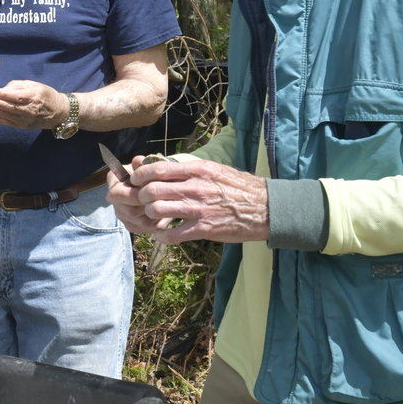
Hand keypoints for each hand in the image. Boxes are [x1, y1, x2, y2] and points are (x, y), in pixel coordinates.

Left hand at [0, 80, 68, 129]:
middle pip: (10, 107)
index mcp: (34, 97)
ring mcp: (27, 120)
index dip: (3, 94)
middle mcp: (31, 110)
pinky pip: (9, 123)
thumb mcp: (34, 85)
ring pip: (8, 116)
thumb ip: (17, 86)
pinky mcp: (23, 126)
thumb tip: (2, 90)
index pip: (17, 97)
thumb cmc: (44, 95)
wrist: (57, 112)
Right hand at [107, 155, 170, 231]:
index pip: (117, 194)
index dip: (132, 195)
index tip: (148, 192)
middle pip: (127, 210)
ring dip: (151, 216)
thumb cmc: (149, 173)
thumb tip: (138, 160)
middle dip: (145, 207)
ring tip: (163, 209)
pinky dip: (152, 224)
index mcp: (114, 181)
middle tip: (159, 203)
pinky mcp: (130, 224)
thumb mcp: (147, 166)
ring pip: (136, 221)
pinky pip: (140, 229)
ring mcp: (121, 213)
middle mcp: (113, 198)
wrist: (155, 183)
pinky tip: (162, 217)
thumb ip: (143, 164)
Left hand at [114, 158, 269, 244]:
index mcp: (197, 170)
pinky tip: (162, 234)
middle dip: (141, 197)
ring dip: (150, 215)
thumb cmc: (239, 187)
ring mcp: (199, 209)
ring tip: (153, 216)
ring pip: (158, 210)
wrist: (266, 208)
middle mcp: (195, 187)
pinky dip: (162, 236)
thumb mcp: (215, 169)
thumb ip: (189, 170)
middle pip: (152, 190)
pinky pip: (172, 235)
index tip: (136, 180)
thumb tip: (163, 167)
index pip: (157, 169)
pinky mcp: (204, 229)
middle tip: (143, 201)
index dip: (140, 175)